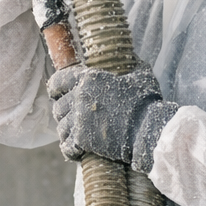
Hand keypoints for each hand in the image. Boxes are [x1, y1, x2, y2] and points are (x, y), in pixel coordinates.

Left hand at [48, 63, 177, 173]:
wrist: (150, 130)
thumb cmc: (147, 102)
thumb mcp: (140, 75)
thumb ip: (131, 63)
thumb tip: (131, 55)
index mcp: (88, 78)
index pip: (58, 81)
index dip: (55, 88)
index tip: (56, 93)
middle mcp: (79, 97)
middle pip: (59, 107)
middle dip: (64, 113)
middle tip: (72, 118)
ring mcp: (79, 119)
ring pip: (61, 127)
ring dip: (67, 132)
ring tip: (76, 135)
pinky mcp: (82, 140)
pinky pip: (67, 146)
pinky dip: (70, 149)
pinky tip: (76, 150)